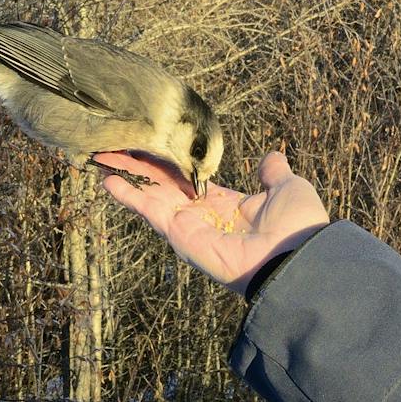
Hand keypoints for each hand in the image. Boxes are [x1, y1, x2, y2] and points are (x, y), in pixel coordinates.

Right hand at [98, 149, 330, 294]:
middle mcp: (205, 217)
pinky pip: (150, 211)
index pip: (193, 181)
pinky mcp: (179, 234)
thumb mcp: (288, 189)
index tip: (158, 148)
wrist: (295, 257)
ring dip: (127, 176)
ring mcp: (189, 227)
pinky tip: (107, 180)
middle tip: (119, 144)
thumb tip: (272, 158)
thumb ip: (274, 174)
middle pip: (165, 186)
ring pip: (151, 195)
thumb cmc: (297, 226)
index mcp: (229, 206)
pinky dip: (128, 195)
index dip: (174, 164)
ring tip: (103, 155)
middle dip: (142, 166)